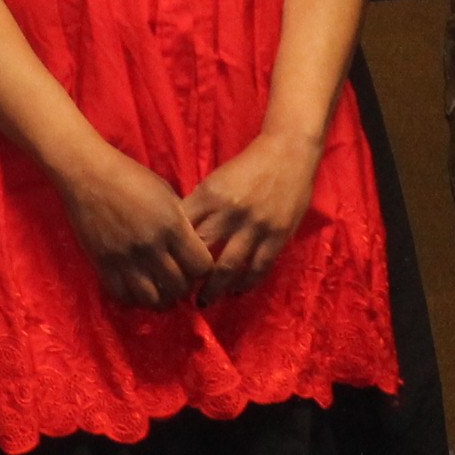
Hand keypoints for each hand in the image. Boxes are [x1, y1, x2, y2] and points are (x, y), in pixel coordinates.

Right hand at [55, 145, 213, 308]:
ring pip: (153, 300)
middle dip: (183, 287)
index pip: (201, 266)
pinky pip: (123, 297)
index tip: (195, 265)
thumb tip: (192, 246)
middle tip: (178, 280)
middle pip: (179, 287)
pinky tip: (137, 290)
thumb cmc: (131, 177)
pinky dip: (134, 300)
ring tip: (160, 291)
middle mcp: (152, 247)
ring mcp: (126, 259)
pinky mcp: (103, 265)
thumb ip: (181, 222)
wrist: (88, 174)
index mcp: (172, 226)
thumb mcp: (166, 194)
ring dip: (160, 299)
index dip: (202, 269)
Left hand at [182, 130, 323, 300]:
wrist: (288, 153)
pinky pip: (258, 268)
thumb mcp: (216, 180)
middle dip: (188, 275)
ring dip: (213, 289)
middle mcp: (229, 212)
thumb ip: (200, 205)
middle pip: (201, 252)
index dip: (172, 251)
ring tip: (204, 301)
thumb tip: (178, 232)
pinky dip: (245, 284)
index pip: (183, 229)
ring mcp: (254, 226)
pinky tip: (236, 291)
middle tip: (179, 291)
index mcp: (209, 195)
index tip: (166, 267)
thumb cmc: (247, 166)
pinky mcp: (277, 236)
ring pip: (227, 267)